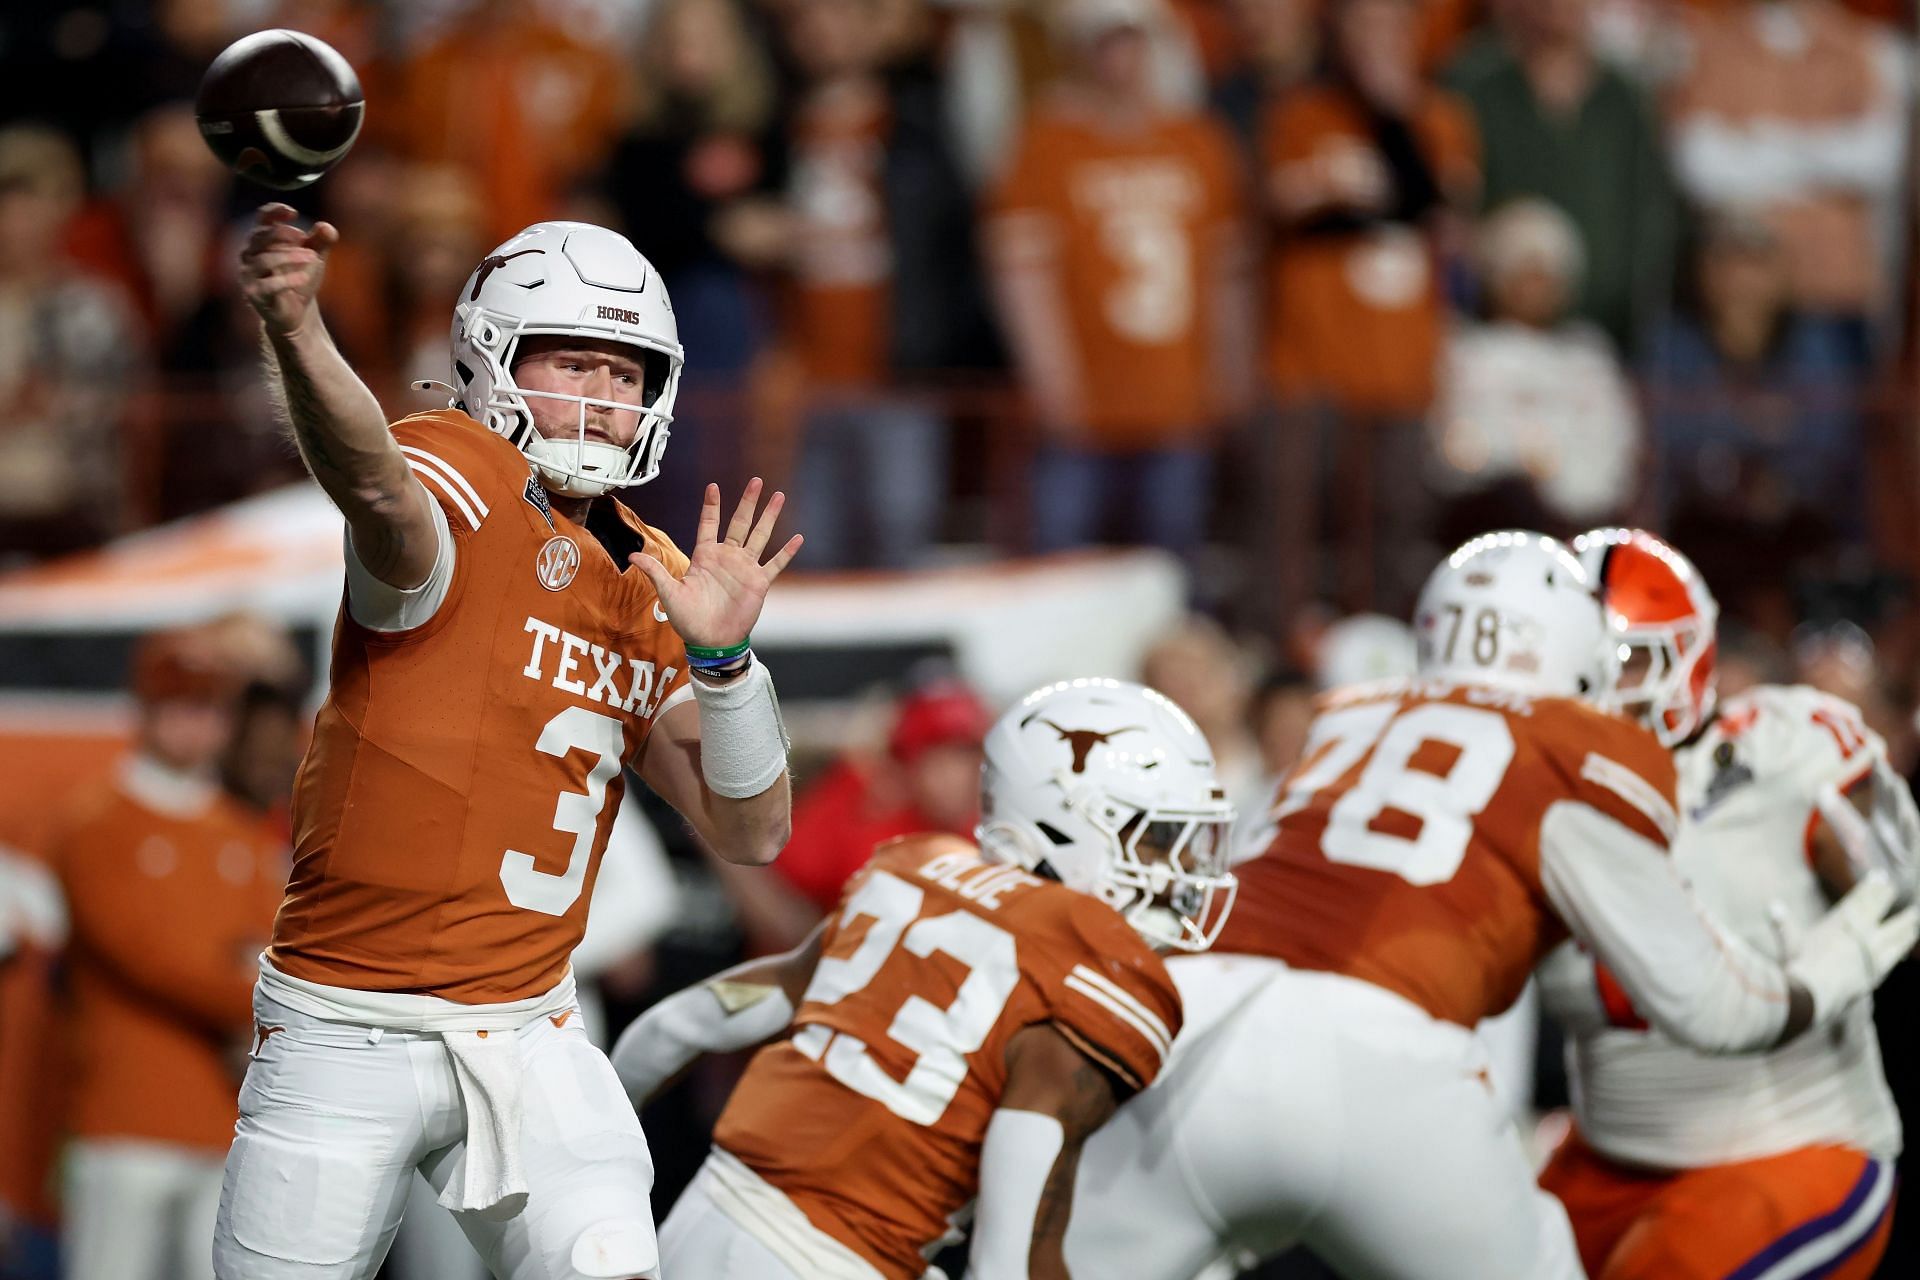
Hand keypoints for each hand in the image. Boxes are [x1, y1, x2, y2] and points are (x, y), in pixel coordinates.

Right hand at [239, 203, 338, 337]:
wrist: (297, 312)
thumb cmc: (300, 278)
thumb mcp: (315, 257)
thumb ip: (322, 241)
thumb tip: (326, 227)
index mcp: (262, 241)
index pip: (261, 219)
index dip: (273, 212)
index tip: (293, 213)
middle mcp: (249, 255)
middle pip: (259, 236)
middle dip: (281, 234)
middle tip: (304, 238)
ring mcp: (249, 275)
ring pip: (264, 260)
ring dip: (289, 256)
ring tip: (312, 257)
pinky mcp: (255, 294)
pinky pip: (268, 285)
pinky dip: (287, 280)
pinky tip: (304, 278)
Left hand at [630, 478, 801, 649]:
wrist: (712, 641)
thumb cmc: (688, 619)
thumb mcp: (669, 593)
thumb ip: (655, 572)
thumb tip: (631, 555)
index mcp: (705, 556)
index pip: (709, 524)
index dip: (711, 506)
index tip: (713, 486)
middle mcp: (727, 558)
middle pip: (740, 522)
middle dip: (748, 502)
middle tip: (756, 481)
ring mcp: (745, 569)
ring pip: (760, 536)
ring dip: (769, 517)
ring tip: (779, 497)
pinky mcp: (759, 583)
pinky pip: (775, 564)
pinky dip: (787, 552)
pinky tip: (798, 538)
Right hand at [1783, 872, 1919, 1022]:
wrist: (1815, 991)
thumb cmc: (1798, 966)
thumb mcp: (1789, 943)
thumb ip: (1783, 923)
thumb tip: (1773, 906)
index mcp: (1837, 922)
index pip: (1858, 900)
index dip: (1869, 887)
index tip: (1879, 876)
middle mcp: (1858, 931)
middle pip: (1876, 909)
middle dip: (1884, 895)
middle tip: (1891, 884)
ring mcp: (1872, 949)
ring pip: (1894, 929)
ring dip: (1904, 920)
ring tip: (1914, 913)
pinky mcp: (1880, 967)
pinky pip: (1897, 949)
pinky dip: (1905, 940)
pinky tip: (1911, 936)